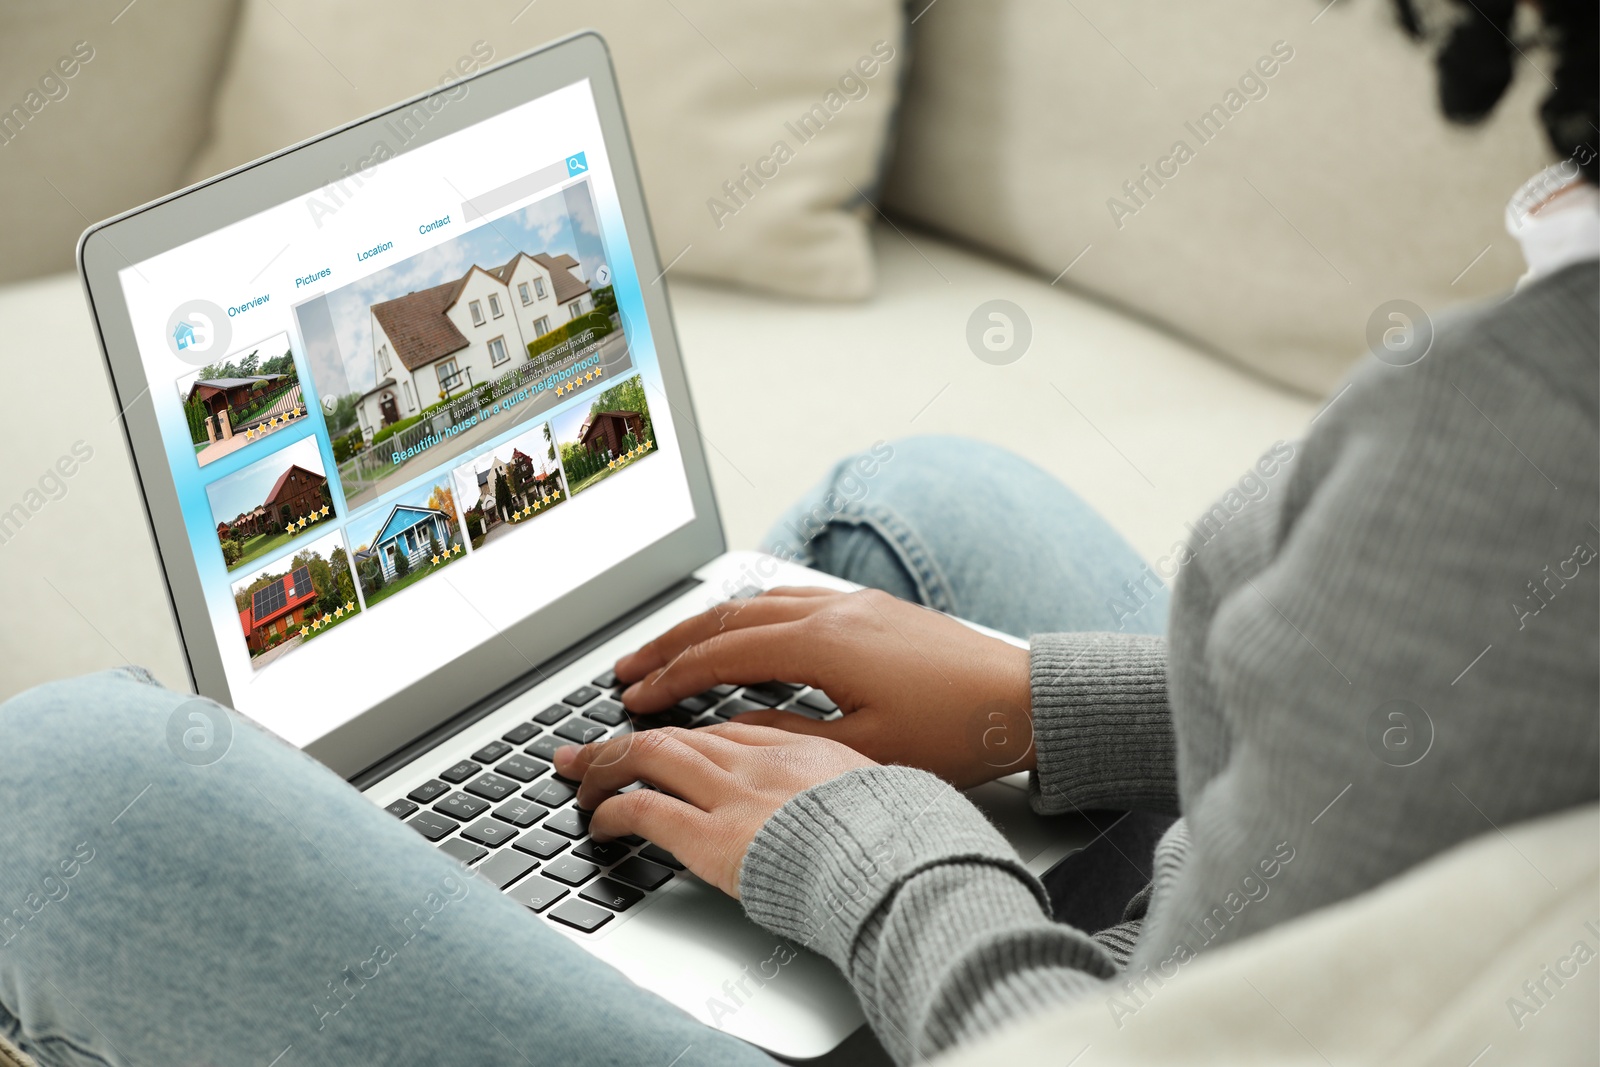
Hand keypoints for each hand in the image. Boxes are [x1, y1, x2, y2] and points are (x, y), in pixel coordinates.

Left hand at [552, 723, 874, 896]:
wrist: (899, 861)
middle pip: (683, 736)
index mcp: (807, 751)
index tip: (675, 745)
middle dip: (632, 737)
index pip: (734, 732)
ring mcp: (733, 794)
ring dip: (607, 762)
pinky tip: (597, 820)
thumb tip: (849, 810)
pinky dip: (612, 809)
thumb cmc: (905, 842)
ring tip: (578, 772)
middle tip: (593, 746)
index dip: (694, 738)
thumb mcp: (888, 799)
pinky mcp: (710, 835)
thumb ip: (853, 795)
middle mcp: (762, 762)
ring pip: (653, 756)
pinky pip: (645, 809)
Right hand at [613, 587, 1034, 787]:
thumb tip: (735, 727)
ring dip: (708, 625)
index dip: (670, 678)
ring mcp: (853, 603)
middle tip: (626, 666)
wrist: (1026, 700)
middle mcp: (832, 610)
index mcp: (823, 644)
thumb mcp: (865, 753)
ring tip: (672, 650)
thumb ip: (790, 737)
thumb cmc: (957, 733)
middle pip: (728, 617)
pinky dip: (751, 614)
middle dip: (671, 643)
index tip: (632, 698)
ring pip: (758, 601)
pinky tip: (744, 631)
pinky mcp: (873, 608)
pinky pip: (792, 598)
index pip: (722, 655)